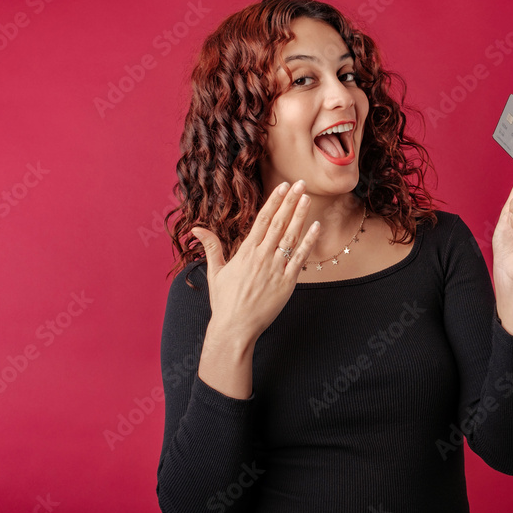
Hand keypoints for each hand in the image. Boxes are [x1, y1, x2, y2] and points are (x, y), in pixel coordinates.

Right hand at [191, 180, 320, 343]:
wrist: (235, 328)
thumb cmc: (224, 301)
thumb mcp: (215, 272)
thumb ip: (211, 247)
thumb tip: (197, 228)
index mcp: (246, 252)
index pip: (263, 220)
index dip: (274, 202)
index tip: (282, 187)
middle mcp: (262, 257)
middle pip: (279, 223)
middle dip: (290, 202)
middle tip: (300, 184)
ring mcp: (276, 269)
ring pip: (291, 237)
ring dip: (300, 216)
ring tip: (307, 198)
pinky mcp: (287, 283)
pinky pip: (301, 258)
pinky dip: (309, 242)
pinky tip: (316, 227)